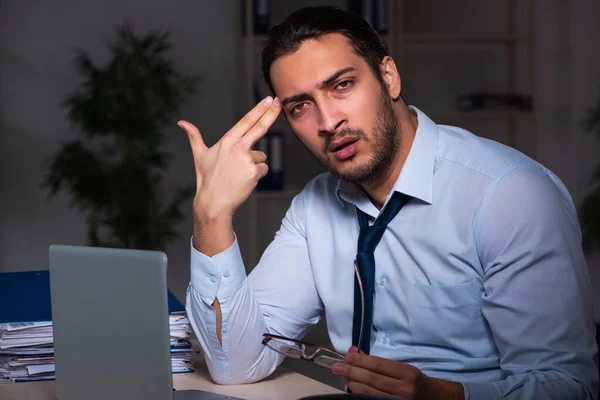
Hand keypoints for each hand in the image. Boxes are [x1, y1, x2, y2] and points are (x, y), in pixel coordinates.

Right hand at [179, 96, 281, 253]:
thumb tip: (181, 123)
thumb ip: (194, 137)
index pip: (246, 122)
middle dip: (271, 113)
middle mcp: (237, 147)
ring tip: (238, 174)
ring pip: (260, 156)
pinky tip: (244, 180)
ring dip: (253, 164)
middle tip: (278, 102)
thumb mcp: (199, 155)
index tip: (269, 100)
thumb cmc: (207, 179)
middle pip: (259, 128)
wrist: (213, 202)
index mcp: (226, 141)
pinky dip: (256, 175)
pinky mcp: (254, 172)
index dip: (259, 109)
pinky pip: (262, 169)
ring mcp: (246, 160)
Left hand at [331, 347, 463, 399]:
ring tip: (341, 376)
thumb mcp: (404, 368)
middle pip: (371, 379)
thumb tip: (355, 352)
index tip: (347, 356)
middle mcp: (404, 389)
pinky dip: (359, 393)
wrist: (434, 399)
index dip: (361, 361)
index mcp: (408, 374)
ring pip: (368, 392)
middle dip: (351, 371)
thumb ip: (381, 363)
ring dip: (352, 383)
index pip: (379, 366)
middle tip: (336, 366)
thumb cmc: (416, 381)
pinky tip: (351, 387)